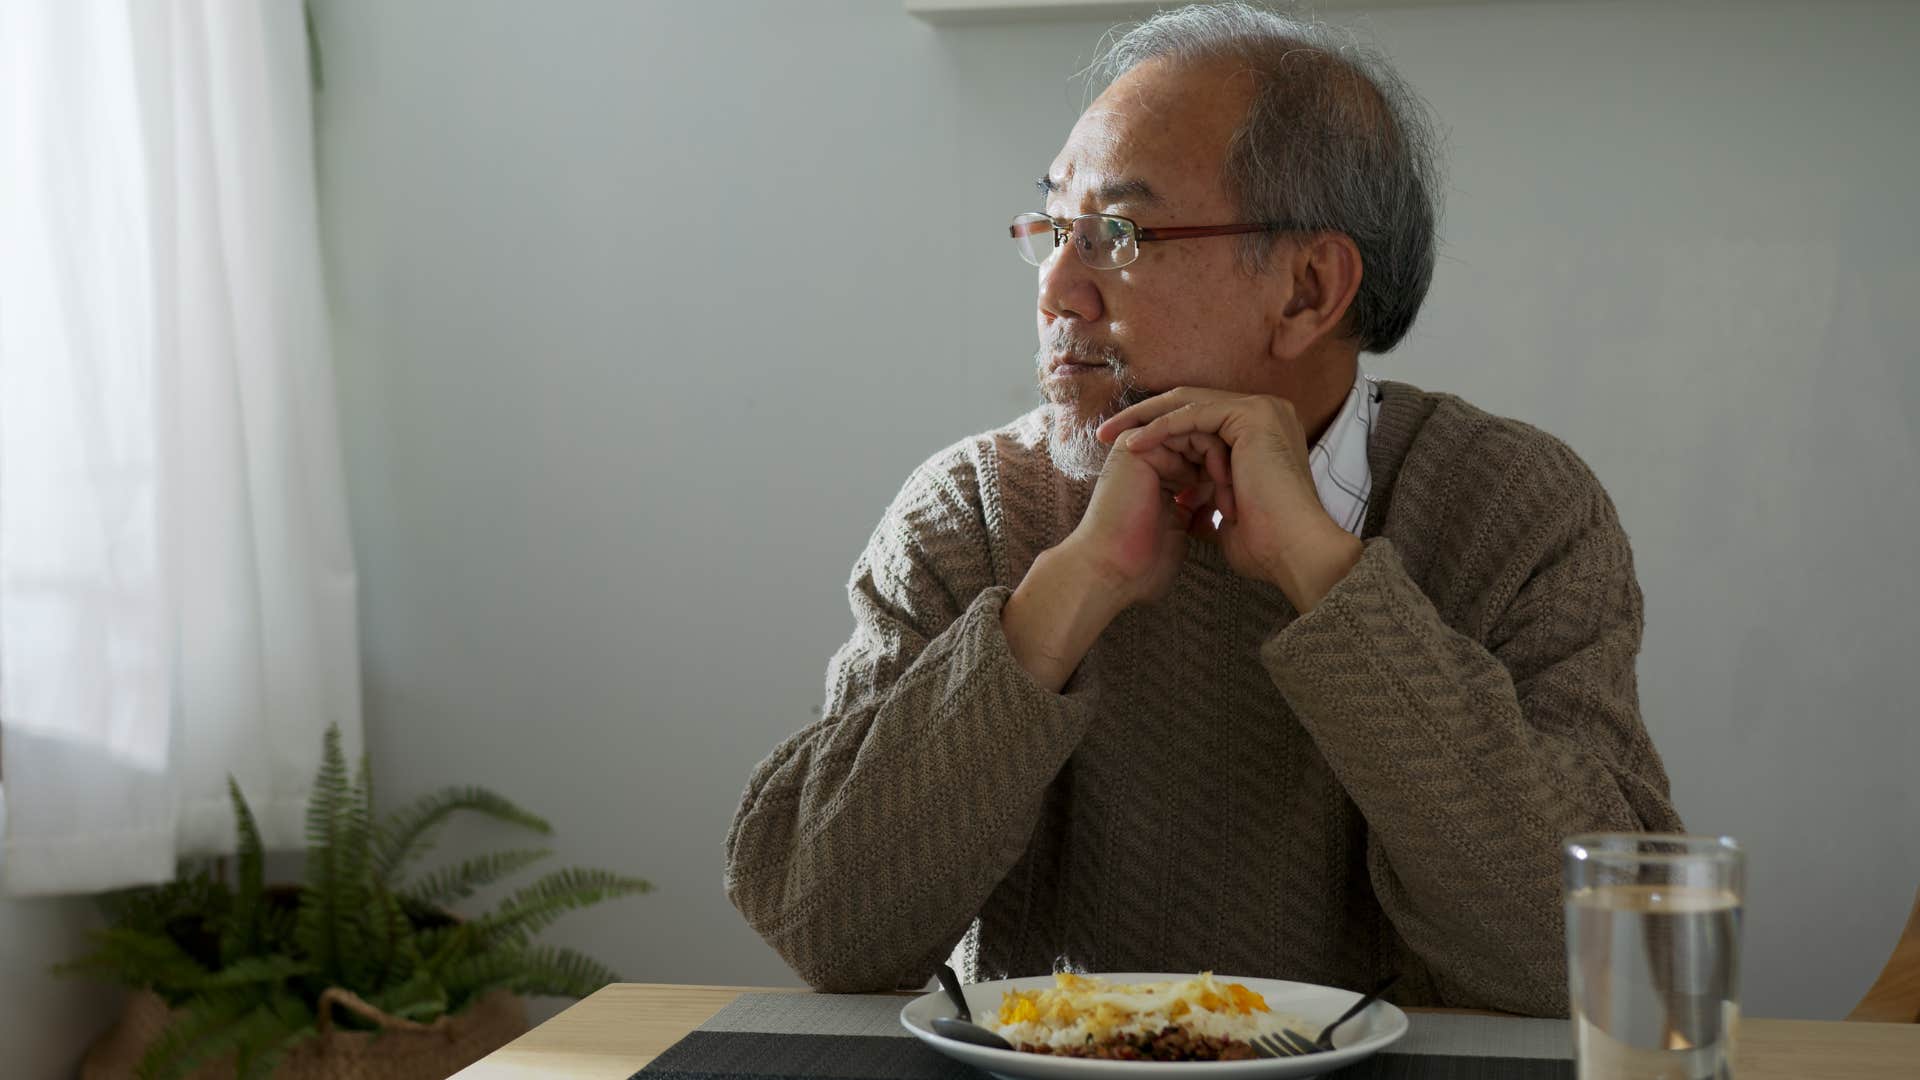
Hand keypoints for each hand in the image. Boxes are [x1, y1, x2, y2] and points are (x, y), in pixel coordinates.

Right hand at [1059, 423, 1234, 612]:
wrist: (1113, 571)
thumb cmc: (1144, 563)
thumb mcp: (1181, 526)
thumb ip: (1197, 504)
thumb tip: (1223, 495)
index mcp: (1155, 475)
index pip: (1203, 460)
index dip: (1228, 479)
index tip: (1238, 513)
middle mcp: (1146, 456)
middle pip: (1204, 442)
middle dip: (1229, 469)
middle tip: (1238, 503)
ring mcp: (1140, 446)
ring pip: (1201, 433)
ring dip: (1224, 464)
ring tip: (1230, 500)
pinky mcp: (1136, 443)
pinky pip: (1188, 428)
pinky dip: (1213, 453)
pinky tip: (1222, 483)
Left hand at [1097, 388, 1361, 610]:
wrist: (1293, 553)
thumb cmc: (1264, 544)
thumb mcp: (1224, 513)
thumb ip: (1206, 499)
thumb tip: (1182, 508)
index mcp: (1259, 434)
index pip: (1196, 423)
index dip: (1156, 434)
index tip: (1121, 451)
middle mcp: (1264, 414)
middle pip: (1188, 406)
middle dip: (1142, 419)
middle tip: (1104, 434)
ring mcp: (1262, 410)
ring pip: (1187, 404)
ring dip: (1144, 419)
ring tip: (1109, 435)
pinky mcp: (1253, 415)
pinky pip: (1195, 415)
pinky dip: (1162, 428)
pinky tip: (1133, 442)